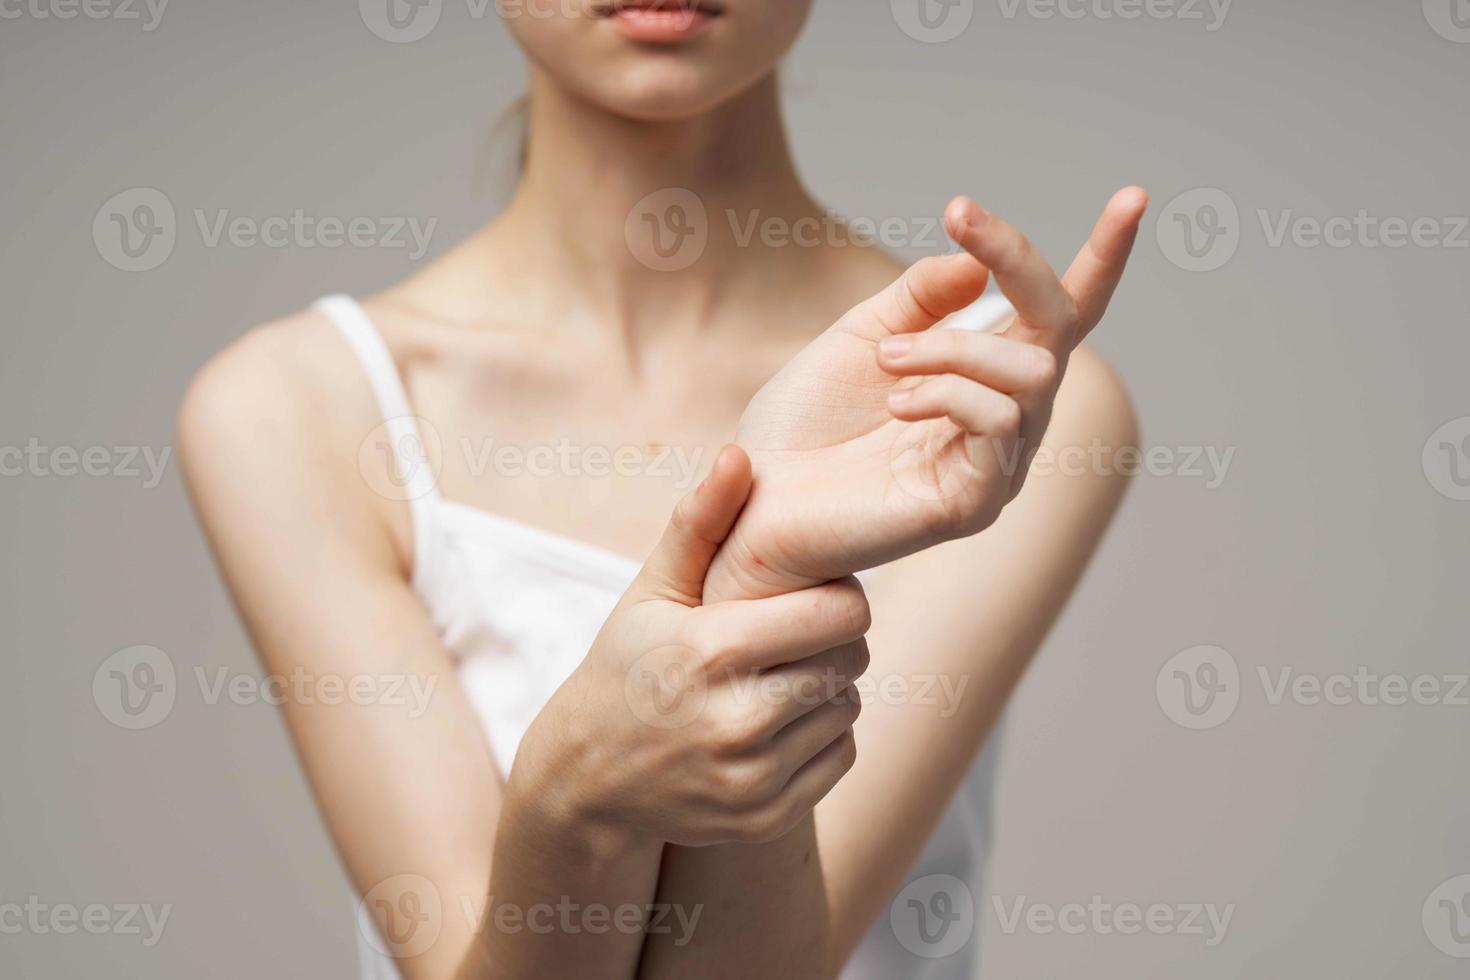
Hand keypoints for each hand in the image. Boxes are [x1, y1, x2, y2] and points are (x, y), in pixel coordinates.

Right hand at [512, 447, 868, 847]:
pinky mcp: (766, 816)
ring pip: (849, 707)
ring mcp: (751, 778)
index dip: (839, 595)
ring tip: (782, 673)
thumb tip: (739, 453)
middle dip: (835, 638)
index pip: (839, 614)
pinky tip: (780, 718)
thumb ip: (699, 522)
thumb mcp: (652, 590)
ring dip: (830, 685)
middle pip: (851, 659)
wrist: (588, 779)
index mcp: (709, 652)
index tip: (813, 592)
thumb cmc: (627, 665)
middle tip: (798, 631)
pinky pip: (840, 756)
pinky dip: (824, 733)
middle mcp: (734, 722)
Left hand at [703, 188, 1149, 600]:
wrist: (756, 500)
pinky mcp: (976, 504)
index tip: (1133, 196)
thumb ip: (920, 298)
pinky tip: (897, 405)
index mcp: (984, 378)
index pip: (1060, 314)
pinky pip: (999, 423)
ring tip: (885, 362)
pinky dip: (947, 394)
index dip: (1102, 258)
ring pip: (1030, 371)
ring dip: (952, 345)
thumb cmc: (804, 427)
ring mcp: (997, 465)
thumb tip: (979, 264)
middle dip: (1018, 258)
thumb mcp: (861, 336)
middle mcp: (1007, 420)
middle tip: (959, 214)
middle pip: (1059, 324)